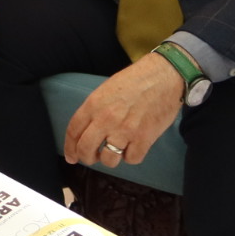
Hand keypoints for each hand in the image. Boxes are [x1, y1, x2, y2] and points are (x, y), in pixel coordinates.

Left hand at [62, 52, 183, 168]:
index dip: (70, 148)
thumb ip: (95, 110)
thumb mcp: (107, 89)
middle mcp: (106, 119)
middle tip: (93, 158)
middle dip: (87, 158)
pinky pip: (131, 159)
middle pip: (86, 149)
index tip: (71, 157)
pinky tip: (133, 147)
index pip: (73, 131)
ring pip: (108, 160)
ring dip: (110, 159)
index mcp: (94, 104)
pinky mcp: (144, 139)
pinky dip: (131, 156)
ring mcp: (125, 130)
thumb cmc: (135, 79)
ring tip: (116, 151)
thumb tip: (88, 131)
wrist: (164, 75)